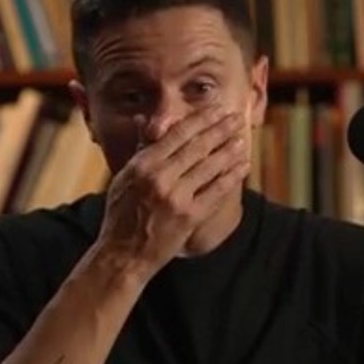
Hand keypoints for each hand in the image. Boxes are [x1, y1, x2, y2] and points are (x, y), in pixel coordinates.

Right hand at [96, 105, 249, 276]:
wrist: (123, 255)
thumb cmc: (121, 216)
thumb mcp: (124, 178)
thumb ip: (140, 149)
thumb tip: (143, 120)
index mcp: (142, 166)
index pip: (176, 134)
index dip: (200, 120)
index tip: (215, 109)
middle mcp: (160, 178)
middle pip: (197, 147)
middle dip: (220, 130)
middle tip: (235, 118)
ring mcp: (177, 198)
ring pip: (209, 167)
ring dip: (229, 151)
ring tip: (243, 139)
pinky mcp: (190, 217)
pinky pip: (216, 191)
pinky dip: (231, 177)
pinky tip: (243, 166)